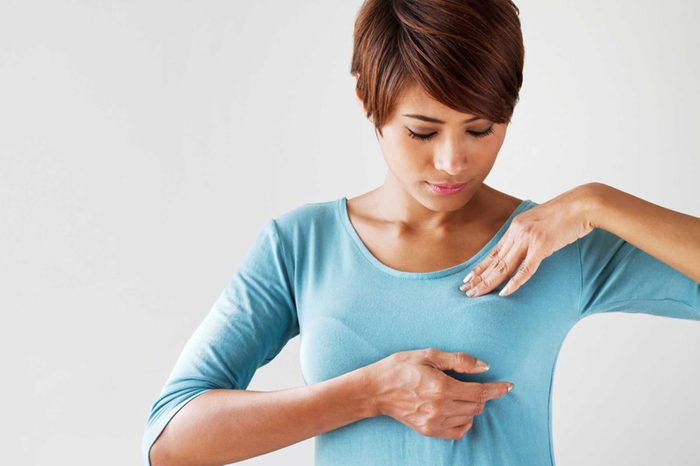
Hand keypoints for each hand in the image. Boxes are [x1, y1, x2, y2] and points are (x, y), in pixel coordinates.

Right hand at [363, 348, 513, 439]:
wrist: (376, 389)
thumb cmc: (400, 367)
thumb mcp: (429, 355)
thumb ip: (459, 361)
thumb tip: (485, 367)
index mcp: (441, 386)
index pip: (479, 391)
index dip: (497, 389)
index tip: (509, 386)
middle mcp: (440, 407)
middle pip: (477, 405)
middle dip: (482, 394)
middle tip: (474, 384)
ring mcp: (434, 421)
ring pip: (469, 417)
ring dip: (472, 406)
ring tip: (461, 394)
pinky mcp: (429, 430)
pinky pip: (458, 431)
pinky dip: (464, 422)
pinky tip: (458, 411)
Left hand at [459, 184, 599, 297]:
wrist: (583, 204)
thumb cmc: (566, 215)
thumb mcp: (541, 223)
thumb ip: (530, 234)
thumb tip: (524, 248)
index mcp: (516, 227)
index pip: (493, 252)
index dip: (480, 267)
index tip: (468, 278)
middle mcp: (518, 232)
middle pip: (495, 261)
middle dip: (479, 278)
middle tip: (466, 291)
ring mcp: (529, 239)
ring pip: (504, 266)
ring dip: (489, 283)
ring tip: (476, 294)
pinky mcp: (542, 246)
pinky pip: (525, 269)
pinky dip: (514, 283)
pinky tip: (503, 293)